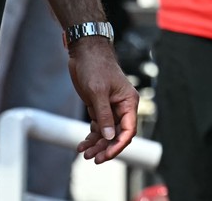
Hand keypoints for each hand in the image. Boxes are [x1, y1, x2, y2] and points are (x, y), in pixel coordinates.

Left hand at [68, 38, 138, 162]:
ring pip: (107, 133)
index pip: (129, 130)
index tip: (106, 155)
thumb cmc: (95, 66)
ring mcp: (110, 108)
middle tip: (92, 158)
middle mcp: (122, 107)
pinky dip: (91, 137)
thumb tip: (110, 136)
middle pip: (117, 135)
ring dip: (96, 144)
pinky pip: (98, 127)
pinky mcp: (99, 108)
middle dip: (105, 147)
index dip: (118, 145)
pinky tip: (82, 145)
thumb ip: (104, 115)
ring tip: (84, 153)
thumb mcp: (98, 92)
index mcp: (128, 102)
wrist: (83, 52)